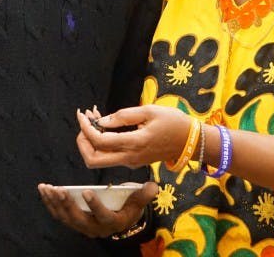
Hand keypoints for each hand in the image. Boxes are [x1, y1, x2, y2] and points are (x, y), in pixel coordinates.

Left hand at [37, 181, 156, 238]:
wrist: (119, 220)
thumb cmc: (128, 208)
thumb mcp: (138, 202)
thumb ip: (143, 195)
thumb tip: (152, 186)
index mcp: (112, 223)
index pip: (103, 216)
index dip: (94, 206)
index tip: (86, 191)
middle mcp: (95, 229)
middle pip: (78, 219)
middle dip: (67, 205)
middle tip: (59, 190)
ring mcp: (82, 226)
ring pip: (65, 217)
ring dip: (54, 203)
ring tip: (47, 188)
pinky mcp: (72, 221)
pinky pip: (58, 214)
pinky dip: (50, 203)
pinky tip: (44, 190)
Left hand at [76, 105, 191, 168]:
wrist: (190, 141)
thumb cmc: (173, 122)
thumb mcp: (150, 111)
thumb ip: (123, 116)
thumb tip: (101, 121)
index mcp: (135, 143)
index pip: (99, 141)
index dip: (86, 127)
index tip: (82, 114)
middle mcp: (130, 157)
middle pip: (92, 160)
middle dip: (82, 141)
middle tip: (84, 121)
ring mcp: (131, 162)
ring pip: (100, 160)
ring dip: (90, 141)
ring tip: (93, 118)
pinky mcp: (133, 161)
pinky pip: (110, 156)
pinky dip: (101, 143)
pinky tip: (105, 124)